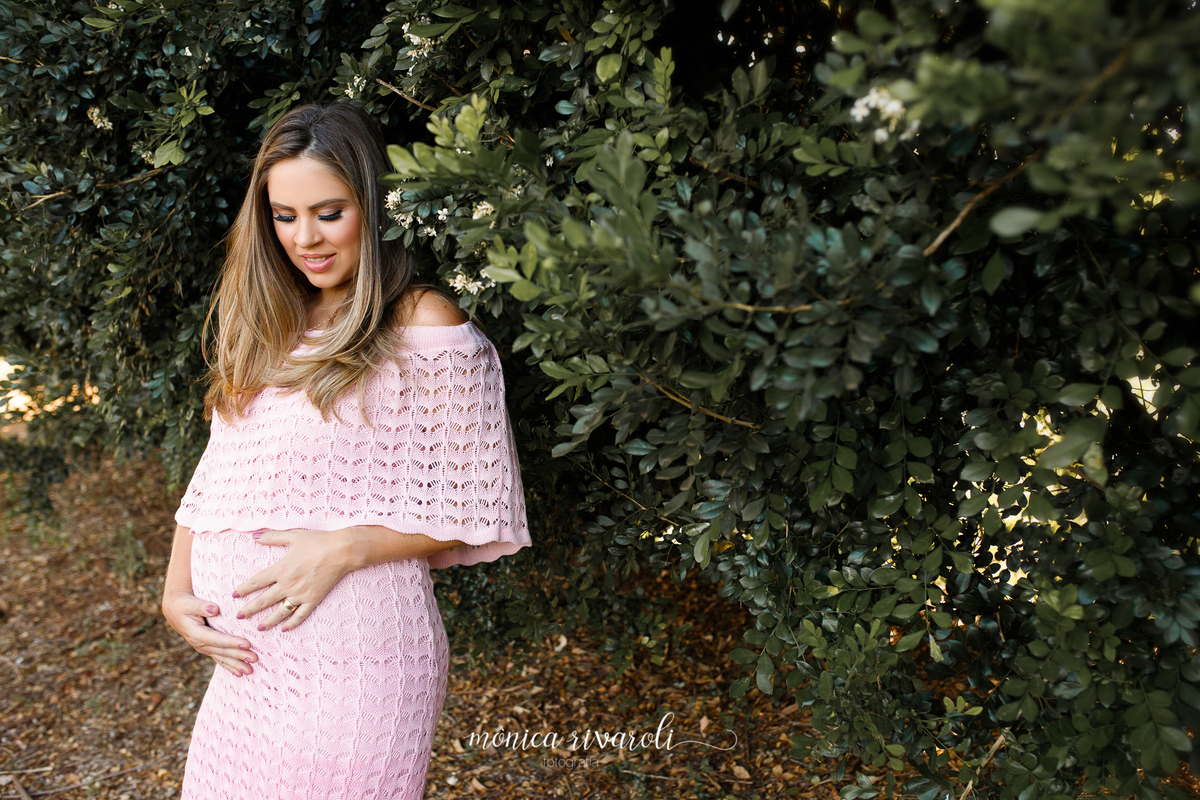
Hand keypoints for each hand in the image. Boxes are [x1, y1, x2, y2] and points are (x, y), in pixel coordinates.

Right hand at [161, 590, 256, 676]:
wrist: (175, 611)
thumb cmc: (184, 605)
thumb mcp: (189, 604)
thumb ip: (201, 606)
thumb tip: (214, 609)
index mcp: (196, 633)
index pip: (216, 639)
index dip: (231, 642)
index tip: (247, 644)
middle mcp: (200, 644)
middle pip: (222, 651)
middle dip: (239, 656)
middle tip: (254, 658)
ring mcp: (204, 648)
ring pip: (222, 657)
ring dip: (236, 664)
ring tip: (250, 670)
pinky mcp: (208, 648)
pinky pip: (220, 658)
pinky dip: (230, 666)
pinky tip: (240, 673)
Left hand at [232, 528, 353, 632]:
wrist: (341, 551)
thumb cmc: (318, 541)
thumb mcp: (293, 536)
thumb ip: (272, 537)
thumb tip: (254, 536)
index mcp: (281, 569)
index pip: (256, 582)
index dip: (244, 589)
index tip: (234, 595)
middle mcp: (288, 584)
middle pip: (264, 600)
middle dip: (250, 609)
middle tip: (238, 617)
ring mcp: (301, 594)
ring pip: (280, 612)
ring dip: (268, 621)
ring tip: (258, 628)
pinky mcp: (313, 599)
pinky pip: (300, 615)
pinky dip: (292, 623)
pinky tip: (284, 629)